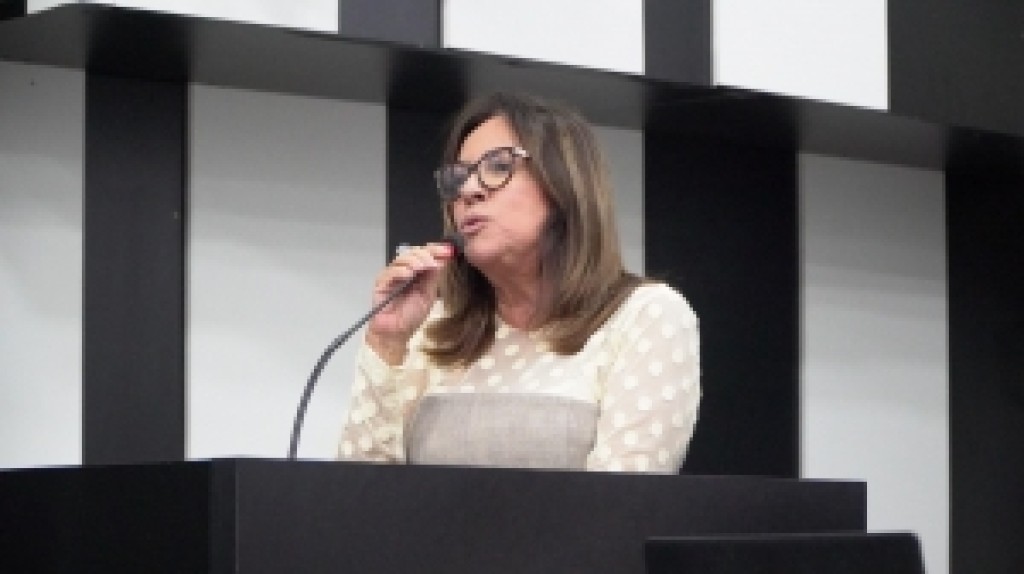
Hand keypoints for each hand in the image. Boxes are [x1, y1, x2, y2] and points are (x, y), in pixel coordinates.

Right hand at [366, 242, 454, 363]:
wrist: (396, 333)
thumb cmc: (411, 316)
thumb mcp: (428, 294)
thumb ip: (433, 277)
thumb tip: (441, 259)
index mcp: (417, 272)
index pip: (425, 255)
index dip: (436, 250)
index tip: (449, 250)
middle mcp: (403, 271)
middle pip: (413, 253)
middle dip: (427, 253)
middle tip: (436, 259)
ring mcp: (391, 276)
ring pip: (402, 259)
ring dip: (415, 260)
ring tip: (425, 265)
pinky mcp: (381, 283)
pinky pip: (390, 273)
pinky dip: (401, 271)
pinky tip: (409, 273)